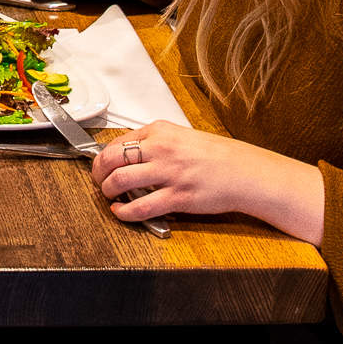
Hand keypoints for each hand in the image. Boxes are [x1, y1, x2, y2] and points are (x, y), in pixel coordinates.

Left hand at [90, 123, 325, 239]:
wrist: (244, 172)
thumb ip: (154, 142)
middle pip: (111, 159)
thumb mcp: (180, 136)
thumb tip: (127, 154)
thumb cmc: (216, 156)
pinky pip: (141, 206)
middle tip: (98, 181)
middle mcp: (160, 148)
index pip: (117, 142)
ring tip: (109, 195)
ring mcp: (168, 173)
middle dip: (98, 173)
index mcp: (159, 131)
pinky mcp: (177, 196)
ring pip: (120, 180)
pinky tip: (121, 212)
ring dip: (107, 191)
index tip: (100, 166)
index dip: (102, 157)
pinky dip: (124, 212)